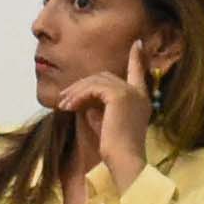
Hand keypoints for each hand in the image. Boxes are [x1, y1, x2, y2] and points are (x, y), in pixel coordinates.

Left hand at [67, 39, 160, 192]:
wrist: (124, 160)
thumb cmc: (114, 148)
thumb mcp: (106, 122)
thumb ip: (98, 106)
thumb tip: (84, 99)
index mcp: (141, 99)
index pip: (139, 72)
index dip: (137, 58)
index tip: (138, 43)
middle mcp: (138, 93)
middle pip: (105, 76)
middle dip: (83, 85)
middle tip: (64, 99)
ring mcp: (129, 92)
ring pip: (97, 80)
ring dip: (77, 92)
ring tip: (63, 105)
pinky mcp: (118, 96)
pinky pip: (93, 88)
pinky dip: (78, 96)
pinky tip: (68, 107)